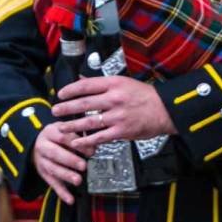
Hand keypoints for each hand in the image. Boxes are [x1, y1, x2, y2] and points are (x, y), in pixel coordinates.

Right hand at [32, 120, 88, 203]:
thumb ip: (77, 136)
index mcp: (49, 133)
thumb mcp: (64, 130)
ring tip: (78, 180)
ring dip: (66, 175)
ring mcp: (42, 161)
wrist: (38, 144)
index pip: (62, 137)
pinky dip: (62, 192)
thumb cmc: (57, 137)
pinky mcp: (43, 174)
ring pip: (52, 169)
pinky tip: (70, 200)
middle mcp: (43, 146)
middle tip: (83, 165)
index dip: (76, 144)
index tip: (91, 151)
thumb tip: (94, 145)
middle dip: (70, 160)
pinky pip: (52, 183)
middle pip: (55, 153)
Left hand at [52, 75, 173, 150]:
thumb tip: (82, 79)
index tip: (60, 94)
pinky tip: (77, 142)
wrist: (166, 109)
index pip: (85, 85)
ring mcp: (118, 116)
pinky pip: (100, 137)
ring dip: (73, 126)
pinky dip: (87, 140)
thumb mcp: (123, 82)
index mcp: (113, 84)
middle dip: (66, 108)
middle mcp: (114, 99)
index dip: (70, 90)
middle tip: (55, 111)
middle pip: (84, 103)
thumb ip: (102, 83)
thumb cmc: (145, 95)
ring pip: (89, 121)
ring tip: (61, 127)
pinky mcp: (122, 131)